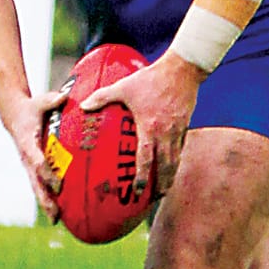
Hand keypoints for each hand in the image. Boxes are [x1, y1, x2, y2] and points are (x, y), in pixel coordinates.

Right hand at [3, 86, 69, 217]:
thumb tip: (64, 97)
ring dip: (46, 204)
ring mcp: (29, 166)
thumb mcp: (40, 101)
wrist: (15, 115)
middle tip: (55, 213)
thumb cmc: (31, 108)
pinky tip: (59, 212)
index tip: (57, 183)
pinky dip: (48, 199)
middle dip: (45, 198)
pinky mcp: (33, 169)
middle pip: (35, 182)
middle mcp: (27, 158)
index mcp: (28, 143)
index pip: (37, 160)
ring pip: (37, 188)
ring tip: (57, 220)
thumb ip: (51, 100)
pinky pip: (40, 185)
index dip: (46, 172)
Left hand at [82, 52, 200, 200]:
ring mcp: (178, 130)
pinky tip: (173, 165)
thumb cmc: (150, 79)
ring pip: (176, 160)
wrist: (182, 70)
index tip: (137, 191)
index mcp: (149, 128)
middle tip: (155, 198)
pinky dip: (177, 160)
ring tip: (165, 189)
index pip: (146, 159)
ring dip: (171, 176)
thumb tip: (82, 106)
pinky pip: (181, 147)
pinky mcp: (185, 125)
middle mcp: (165, 133)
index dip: (142, 177)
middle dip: (161, 185)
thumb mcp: (123, 86)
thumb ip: (102, 97)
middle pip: (165, 166)